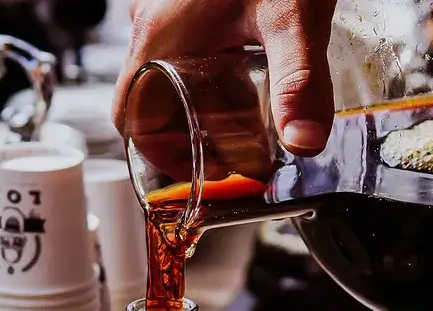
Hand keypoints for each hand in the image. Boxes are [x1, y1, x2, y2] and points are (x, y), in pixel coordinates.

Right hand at [116, 0, 337, 154]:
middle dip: (188, 131)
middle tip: (231, 153)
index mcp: (160, 36)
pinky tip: (250, 68)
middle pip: (151, 97)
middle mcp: (155, 22)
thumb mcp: (292, 19)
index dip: (156, 153)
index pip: (131, 115)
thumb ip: (299, 82)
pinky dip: (212, 67)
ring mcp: (169, 6)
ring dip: (202, 100)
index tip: (194, 171)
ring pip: (169, 69)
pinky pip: (187, 42)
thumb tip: (302, 143)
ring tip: (247, 118)